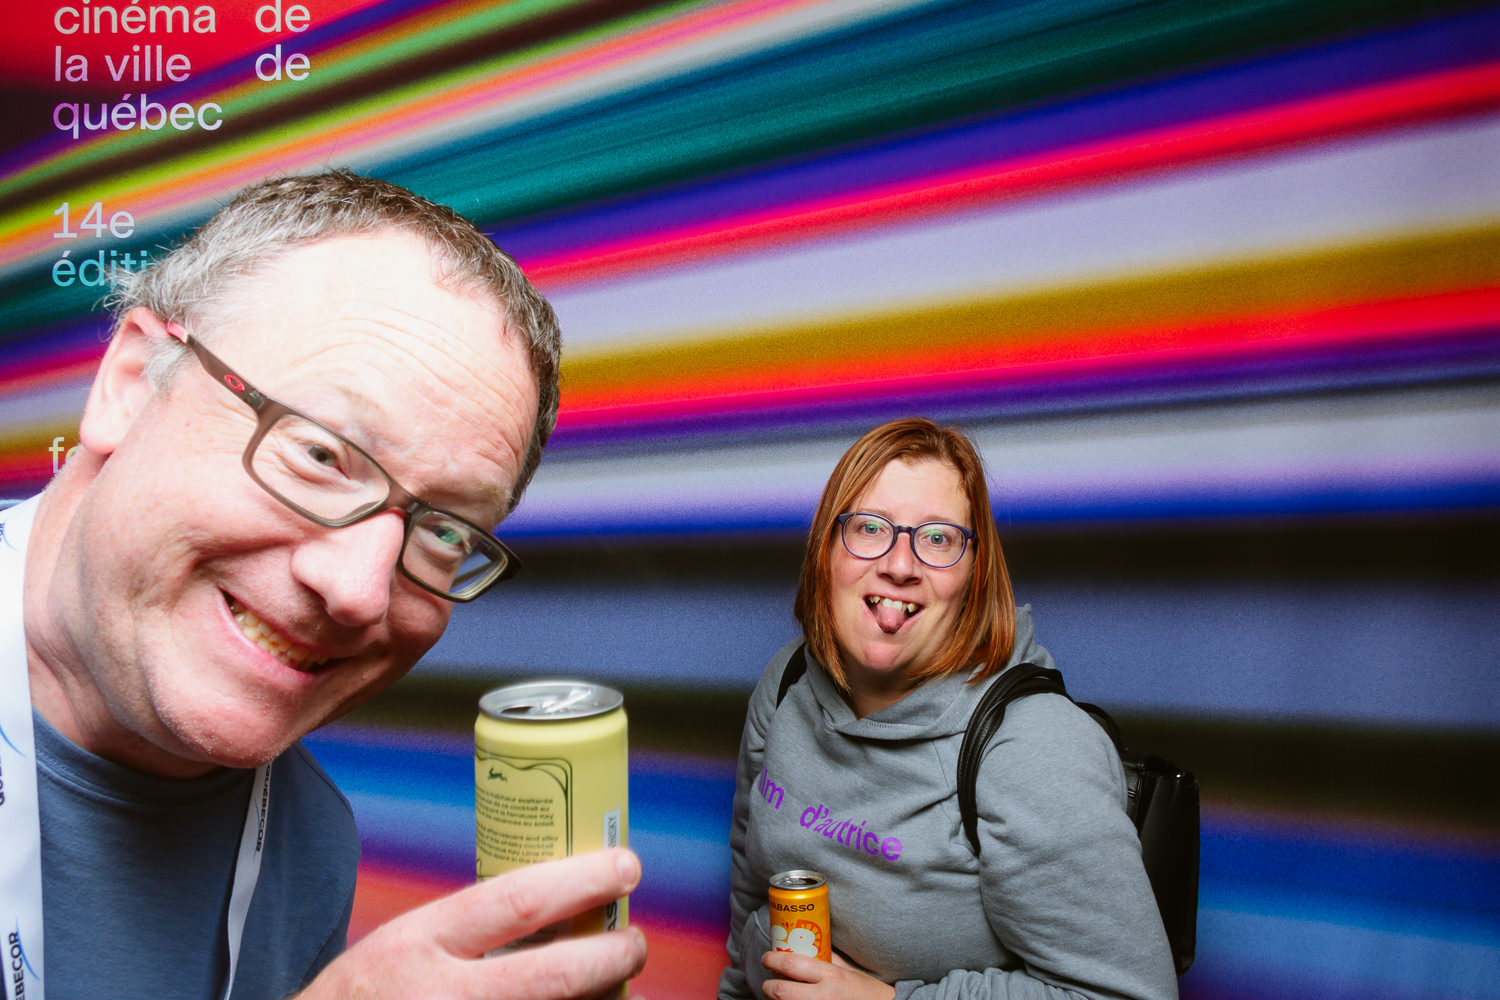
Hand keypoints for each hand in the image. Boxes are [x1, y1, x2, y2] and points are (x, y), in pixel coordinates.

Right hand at [297, 848, 646, 999]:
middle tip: (636, 941)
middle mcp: (442, 996)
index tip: (627, 866)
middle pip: (553, 975)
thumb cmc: (372, 995)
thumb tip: (567, 905)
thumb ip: (473, 932)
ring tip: (620, 987)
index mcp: (422, 942)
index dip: (583, 881)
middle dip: (612, 955)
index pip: (518, 901)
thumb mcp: (408, 944)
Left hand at [760, 949, 895, 999]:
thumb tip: (806, 944)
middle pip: (781, 991)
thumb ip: (827, 959)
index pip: (792, 964)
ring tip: (780, 994)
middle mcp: (823, 996)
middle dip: (768, 986)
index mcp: (831, 976)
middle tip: (768, 982)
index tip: (767, 958)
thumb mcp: (848, 971)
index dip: (772, 960)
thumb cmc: (865, 992)